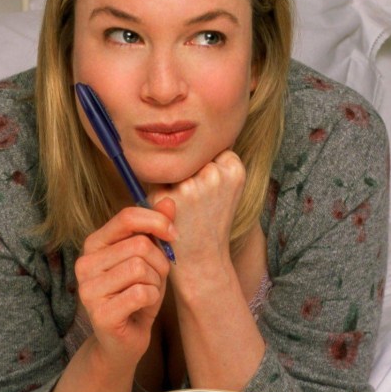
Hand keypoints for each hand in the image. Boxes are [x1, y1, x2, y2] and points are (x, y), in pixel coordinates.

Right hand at [74, 206, 175, 365]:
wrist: (123, 342)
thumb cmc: (136, 296)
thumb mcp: (150, 259)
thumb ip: (155, 230)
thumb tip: (169, 200)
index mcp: (94, 244)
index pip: (127, 217)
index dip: (156, 222)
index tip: (173, 235)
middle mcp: (84, 264)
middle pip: (139, 245)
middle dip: (159, 262)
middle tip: (156, 279)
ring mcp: (88, 290)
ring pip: (140, 268)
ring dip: (155, 283)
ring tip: (146, 294)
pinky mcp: (100, 313)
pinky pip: (141, 293)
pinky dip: (151, 299)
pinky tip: (142, 308)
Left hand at [151, 149, 245, 272]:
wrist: (202, 261)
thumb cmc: (211, 221)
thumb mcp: (227, 189)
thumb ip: (216, 161)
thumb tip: (184, 130)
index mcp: (234, 169)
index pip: (210, 149)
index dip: (205, 168)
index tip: (211, 191)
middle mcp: (213, 174)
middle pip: (190, 156)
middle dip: (189, 173)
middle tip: (197, 203)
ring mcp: (189, 186)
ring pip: (172, 166)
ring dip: (172, 181)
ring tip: (185, 208)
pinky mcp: (165, 197)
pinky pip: (157, 181)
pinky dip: (159, 193)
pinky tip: (172, 212)